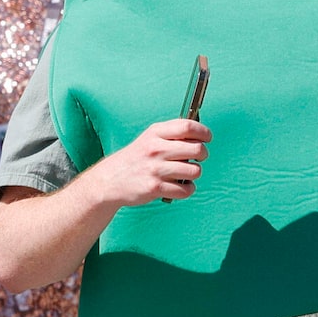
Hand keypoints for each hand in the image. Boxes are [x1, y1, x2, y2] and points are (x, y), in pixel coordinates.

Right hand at [90, 117, 210, 208]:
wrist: (110, 180)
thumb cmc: (136, 158)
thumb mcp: (149, 139)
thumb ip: (172, 135)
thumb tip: (201, 134)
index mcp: (155, 133)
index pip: (188, 127)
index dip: (204, 132)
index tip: (207, 138)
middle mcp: (156, 149)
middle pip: (197, 149)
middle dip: (203, 154)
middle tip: (198, 158)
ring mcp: (155, 169)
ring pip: (194, 171)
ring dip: (194, 174)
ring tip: (185, 174)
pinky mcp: (155, 188)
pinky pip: (185, 190)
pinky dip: (187, 189)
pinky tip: (180, 186)